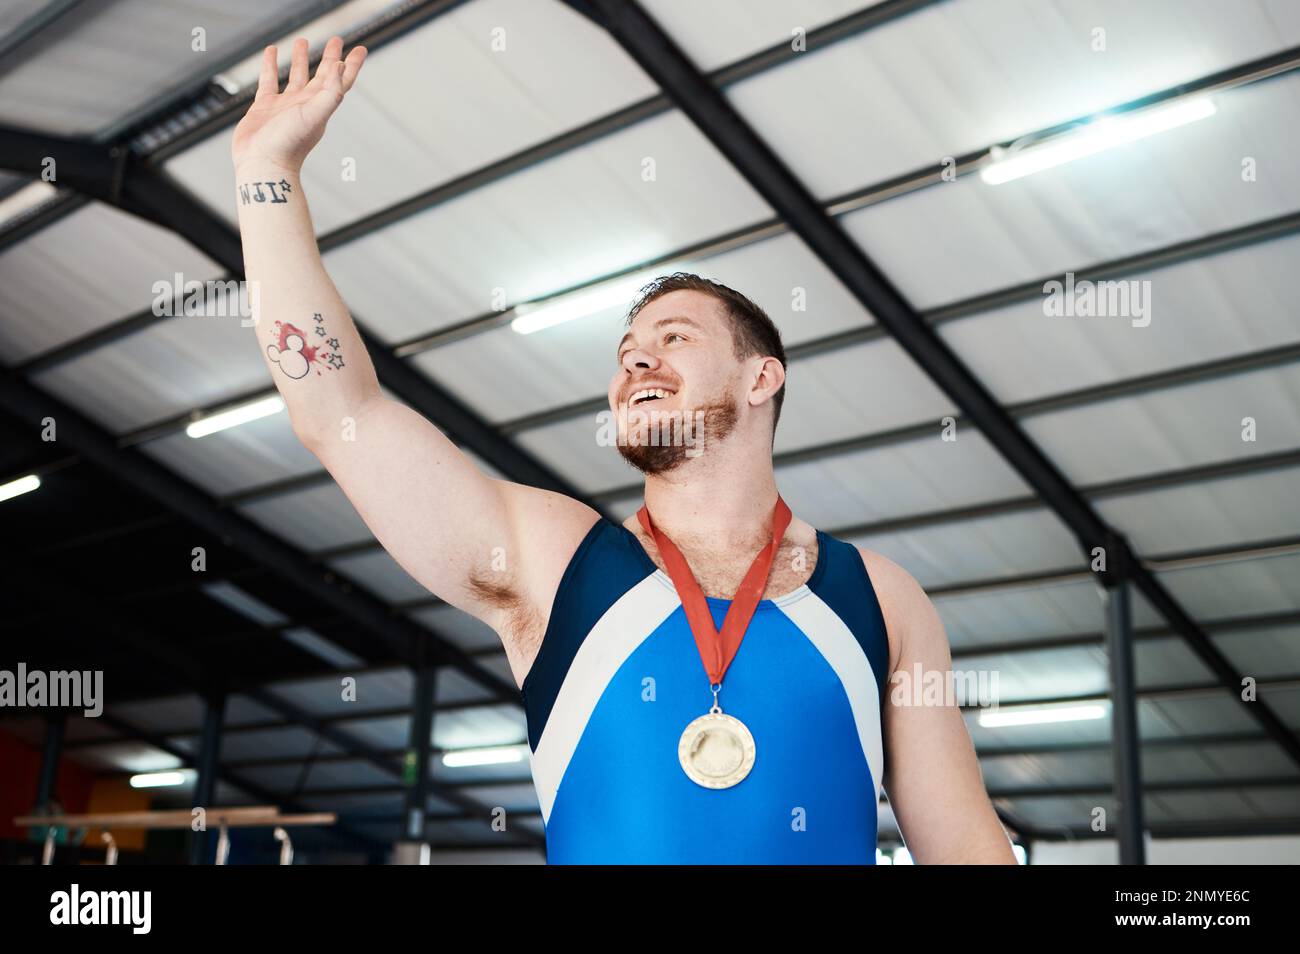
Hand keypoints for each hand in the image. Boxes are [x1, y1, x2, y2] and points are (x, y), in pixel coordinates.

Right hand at [231, 35, 365, 172]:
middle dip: (328, 57)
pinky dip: (270, 65)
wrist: (263, 164)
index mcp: (321, 106)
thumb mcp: (315, 115)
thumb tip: (341, 65)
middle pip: (322, 75)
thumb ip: (330, 92)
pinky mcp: (265, 107)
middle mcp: (306, 105)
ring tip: (301, 41)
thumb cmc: (289, 145)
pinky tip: (270, 52)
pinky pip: (269, 80)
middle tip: (334, 39)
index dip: (351, 64)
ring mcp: (286, 106)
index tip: (359, 49)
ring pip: (295, 76)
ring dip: (300, 59)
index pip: (341, 80)